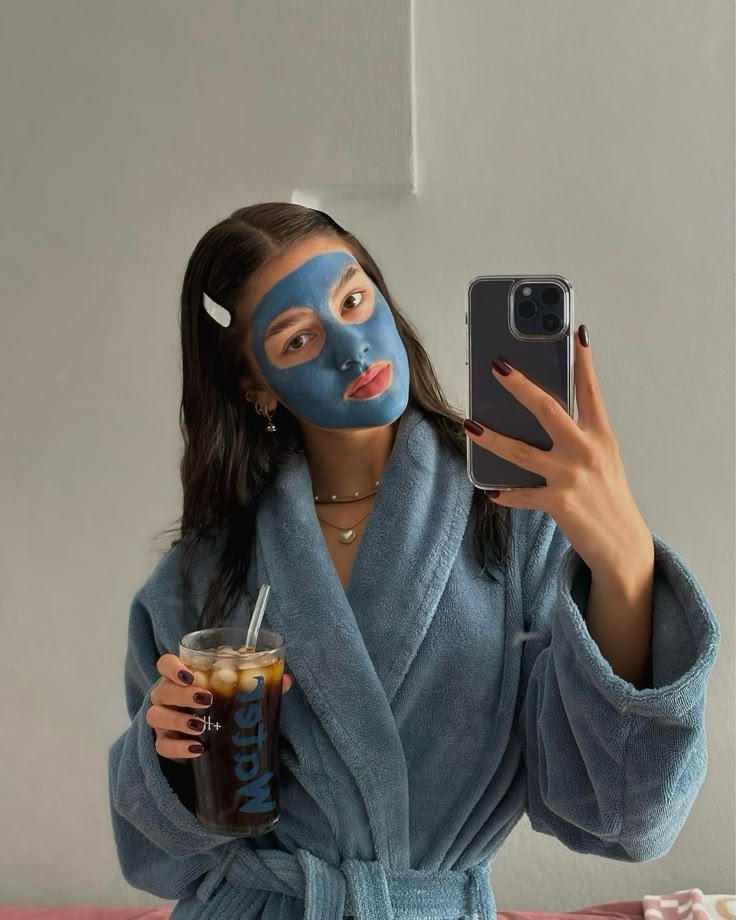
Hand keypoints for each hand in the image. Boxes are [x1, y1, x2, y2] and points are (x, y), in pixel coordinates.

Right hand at [147, 653, 292, 762]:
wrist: (202, 735)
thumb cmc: (217, 704)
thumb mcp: (232, 692)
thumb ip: (256, 683)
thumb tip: (286, 680)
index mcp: (180, 677)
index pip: (164, 664)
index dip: (172, 667)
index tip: (189, 674)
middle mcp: (165, 695)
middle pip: (163, 690)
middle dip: (182, 695)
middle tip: (206, 699)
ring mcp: (161, 720)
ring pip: (156, 717)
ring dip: (178, 720)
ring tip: (200, 726)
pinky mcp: (163, 743)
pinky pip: (163, 746)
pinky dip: (179, 749)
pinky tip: (197, 748)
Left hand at [463, 325, 652, 580]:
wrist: (622, 544)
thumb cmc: (607, 495)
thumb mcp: (602, 458)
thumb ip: (578, 434)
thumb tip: (539, 412)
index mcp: (600, 436)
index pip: (591, 391)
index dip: (584, 361)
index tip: (576, 333)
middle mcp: (586, 451)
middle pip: (548, 410)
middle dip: (520, 386)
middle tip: (497, 366)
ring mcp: (572, 477)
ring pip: (521, 452)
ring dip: (491, 438)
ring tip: (469, 425)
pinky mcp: (559, 503)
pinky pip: (521, 494)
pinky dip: (503, 492)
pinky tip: (488, 488)